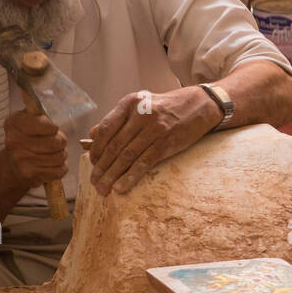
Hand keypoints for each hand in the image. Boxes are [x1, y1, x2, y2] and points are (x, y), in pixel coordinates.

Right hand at [2, 109, 67, 188]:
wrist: (11, 166)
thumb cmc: (25, 139)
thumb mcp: (27, 120)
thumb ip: (38, 110)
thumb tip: (50, 93)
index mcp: (14, 123)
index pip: (47, 125)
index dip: (54, 128)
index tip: (51, 129)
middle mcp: (14, 142)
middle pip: (56, 142)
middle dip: (60, 142)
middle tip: (55, 143)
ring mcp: (21, 160)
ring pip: (60, 157)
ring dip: (61, 155)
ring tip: (53, 154)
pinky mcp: (29, 175)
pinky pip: (59, 170)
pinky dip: (60, 168)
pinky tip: (51, 165)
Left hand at [87, 87, 218, 195]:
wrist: (199, 105)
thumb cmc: (165, 107)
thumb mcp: (140, 105)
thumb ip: (117, 119)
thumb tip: (92, 135)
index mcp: (130, 103)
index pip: (105, 128)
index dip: (96, 148)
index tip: (92, 163)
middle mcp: (140, 114)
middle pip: (114, 145)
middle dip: (101, 167)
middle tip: (94, 182)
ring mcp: (154, 129)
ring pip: (127, 156)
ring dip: (112, 175)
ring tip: (103, 189)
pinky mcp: (166, 142)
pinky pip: (144, 163)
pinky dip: (130, 177)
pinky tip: (120, 187)